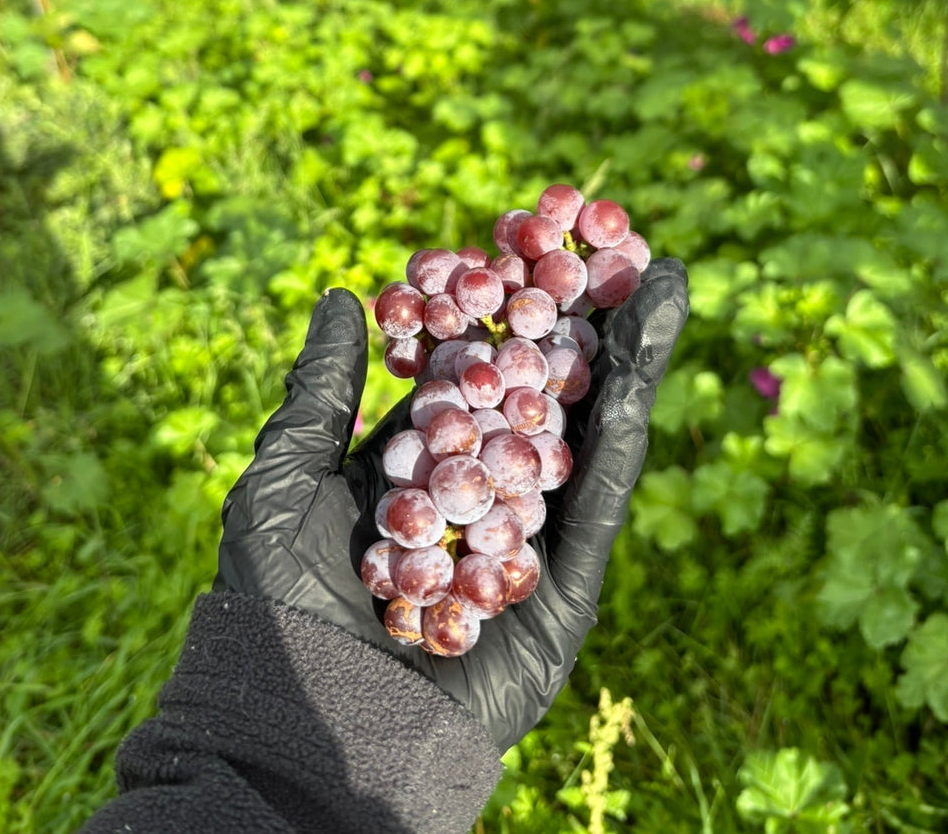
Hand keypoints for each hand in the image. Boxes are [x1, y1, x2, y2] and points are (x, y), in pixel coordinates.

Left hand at [215, 259, 688, 751]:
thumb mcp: (284, 474)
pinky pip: (600, 499)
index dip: (513, 296)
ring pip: (590, 429)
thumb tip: (344, 295)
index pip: (482, 361)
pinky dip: (626, 430)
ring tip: (665, 277)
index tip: (541, 228)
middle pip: (550, 384)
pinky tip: (644, 365)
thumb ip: (322, 389)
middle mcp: (486, 487)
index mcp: (426, 459)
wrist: (310, 719)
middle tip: (624, 237)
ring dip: (632, 355)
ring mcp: (532, 533)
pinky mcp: (566, 584)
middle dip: (589, 312)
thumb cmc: (282, 598)